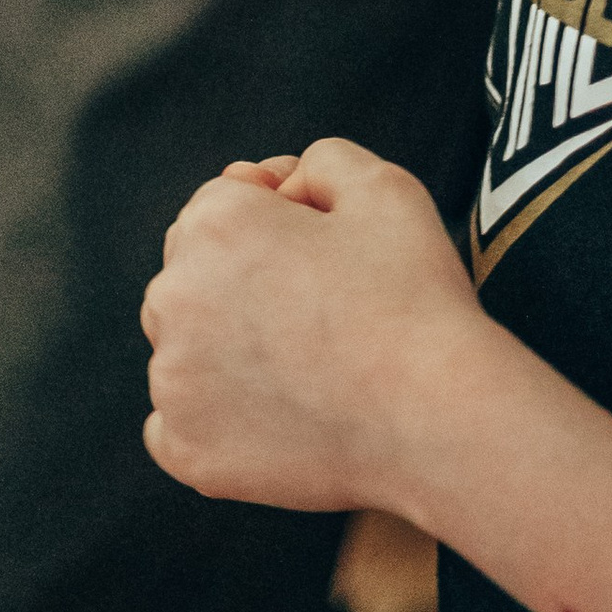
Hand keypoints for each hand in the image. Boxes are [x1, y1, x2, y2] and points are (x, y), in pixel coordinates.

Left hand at [141, 138, 487, 516]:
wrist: (437, 421)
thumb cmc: (415, 302)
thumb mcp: (383, 186)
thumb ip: (321, 161)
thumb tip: (281, 187)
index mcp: (214, 224)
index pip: (224, 202)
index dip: (280, 222)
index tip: (327, 254)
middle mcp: (174, 297)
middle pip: (193, 273)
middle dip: (241, 282)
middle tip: (320, 311)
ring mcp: (174, 381)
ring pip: (185, 349)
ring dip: (226, 351)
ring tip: (307, 368)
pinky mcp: (187, 450)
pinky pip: (178, 425)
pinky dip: (216, 421)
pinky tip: (275, 416)